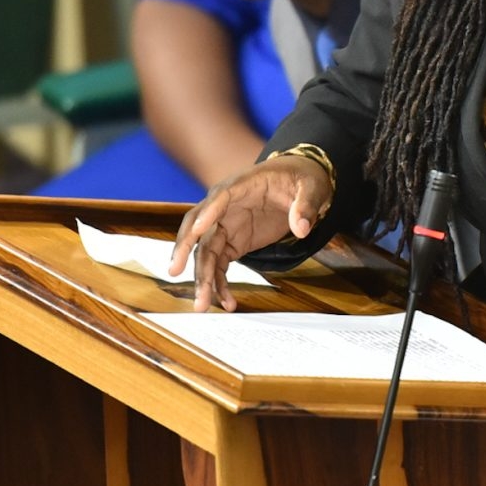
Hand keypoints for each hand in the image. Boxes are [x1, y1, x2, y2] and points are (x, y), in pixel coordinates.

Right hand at [167, 154, 333, 311]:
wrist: (298, 185)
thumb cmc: (299, 180)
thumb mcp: (311, 188)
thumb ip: (305, 206)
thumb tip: (302, 229)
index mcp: (241, 185)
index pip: (219, 198)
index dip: (208, 213)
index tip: (198, 231)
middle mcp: (224, 207)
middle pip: (198, 227)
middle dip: (185, 249)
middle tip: (174, 271)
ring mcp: (225, 226)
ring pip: (205, 253)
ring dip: (202, 278)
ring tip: (201, 305)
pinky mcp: (231, 242)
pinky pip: (219, 265)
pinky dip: (220, 284)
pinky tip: (227, 302)